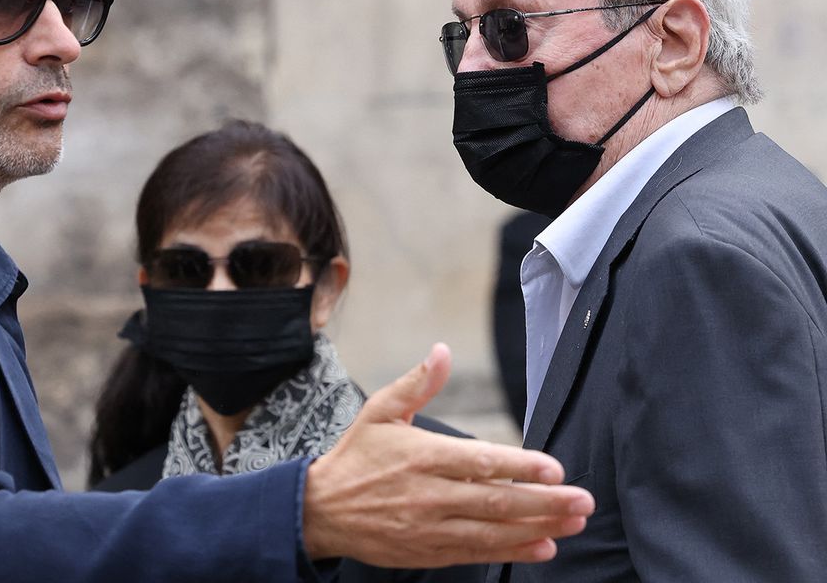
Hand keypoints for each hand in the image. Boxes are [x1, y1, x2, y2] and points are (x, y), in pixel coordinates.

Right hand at [302, 344, 593, 567]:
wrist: (321, 509)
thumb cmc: (357, 455)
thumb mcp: (380, 411)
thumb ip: (418, 383)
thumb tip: (442, 350)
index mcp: (421, 455)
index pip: (480, 463)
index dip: (520, 467)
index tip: (555, 468)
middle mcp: (429, 494)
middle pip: (496, 502)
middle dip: (545, 503)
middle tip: (583, 501)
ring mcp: (430, 527)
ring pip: (493, 532)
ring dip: (538, 529)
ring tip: (573, 523)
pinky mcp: (428, 552)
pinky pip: (477, 554)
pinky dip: (512, 552)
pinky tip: (543, 548)